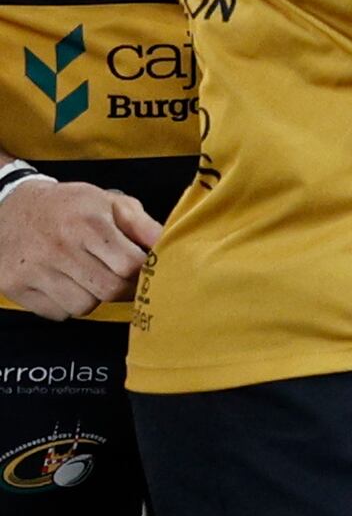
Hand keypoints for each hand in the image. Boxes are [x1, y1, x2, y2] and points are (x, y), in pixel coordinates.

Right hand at [0, 173, 155, 318]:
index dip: (144, 272)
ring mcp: (34, 269)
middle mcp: (58, 246)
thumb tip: (171, 247)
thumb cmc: (70, 206)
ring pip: (84, 306)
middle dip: (124, 289)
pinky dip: (67, 305)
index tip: (145, 270)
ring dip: (93, 297)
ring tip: (88, 276)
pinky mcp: (15, 286)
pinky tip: (64, 283)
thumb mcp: (109, 202)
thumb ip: (143, 226)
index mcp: (87, 222)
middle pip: (110, 290)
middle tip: (122, 279)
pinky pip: (58, 313)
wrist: (11, 206)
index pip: (131, 265)